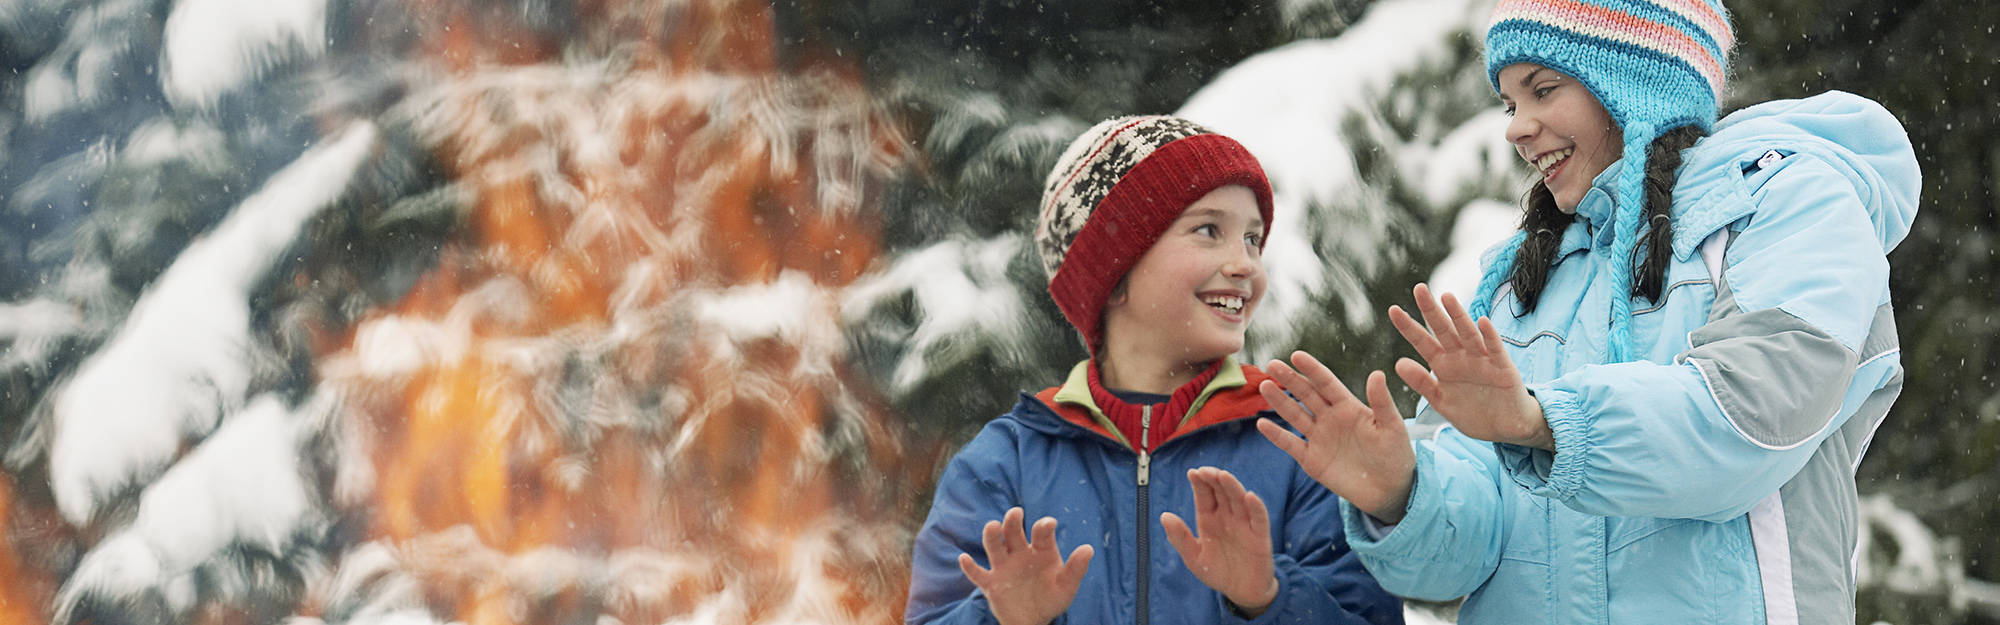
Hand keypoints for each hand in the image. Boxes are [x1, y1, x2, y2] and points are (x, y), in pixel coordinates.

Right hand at [958, 507, 1093, 624]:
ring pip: (994, 547)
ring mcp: (1004, 567)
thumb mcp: (1067, 585)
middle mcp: (1019, 553)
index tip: (1048, 524)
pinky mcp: (991, 584)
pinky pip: (978, 574)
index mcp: (1040, 550)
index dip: (1044, 526)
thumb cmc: (1052, 598)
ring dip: (992, 537)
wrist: (1033, 620)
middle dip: (1012, 522)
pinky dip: (970, 567)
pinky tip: (963, 559)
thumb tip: (1089, 548)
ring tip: (992, 527)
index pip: (1041, 533)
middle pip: (1013, 532)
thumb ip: (1076, 568)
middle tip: (1016, 513)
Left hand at [1161, 467, 1278, 616]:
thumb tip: (1164, 515)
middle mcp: (1227, 517)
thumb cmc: (1217, 571)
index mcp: (1209, 518)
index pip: (1204, 495)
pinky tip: (1250, 497)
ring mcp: (1244, 524)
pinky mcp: (1260, 535)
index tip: (1192, 472)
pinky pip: (1259, 518)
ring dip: (1232, 487)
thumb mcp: (1193, 557)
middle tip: (1206, 470)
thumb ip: (1179, 537)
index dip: (1199, 483)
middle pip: (1221, 492)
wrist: (1241, 591)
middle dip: (1214, 479)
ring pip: (1239, 500)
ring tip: (1223, 475)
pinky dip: (1256, 507)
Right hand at [1256, 351, 1415, 523]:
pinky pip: (1291, 444)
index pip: (1326, 383)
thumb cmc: (1396, 455)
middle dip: (1289, 379)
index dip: (1312, 370)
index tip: (1296, 355)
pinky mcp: (1312, 460)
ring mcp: (1319, 438)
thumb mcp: (1393, 426)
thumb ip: (1382, 402)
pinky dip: (1276, 435)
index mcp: (1349, 407)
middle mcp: (1330, 419)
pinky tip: (1262, 424)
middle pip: (1306, 395)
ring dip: (1279, 401)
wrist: (1391, 490)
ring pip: (1294, 415)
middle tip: (1272, 365)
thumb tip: (1377, 373)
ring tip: (1264, 386)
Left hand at [1388, 283, 1551, 450]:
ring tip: (1447, 297)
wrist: (1505, 429)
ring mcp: (1482, 360)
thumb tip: (1397, 363)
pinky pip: (1495, 349)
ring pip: (1468, 334)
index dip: (1408, 327)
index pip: (1422, 342)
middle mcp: (1461, 357)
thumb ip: (1421, 383)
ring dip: (1458, 316)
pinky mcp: (1503, 368)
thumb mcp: (1440, 401)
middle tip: (1419, 288)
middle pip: (1443, 330)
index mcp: (1443, 365)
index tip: (1393, 309)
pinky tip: (1483, 322)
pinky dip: (1490, 336)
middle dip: (1431, 310)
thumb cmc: (1472, 412)